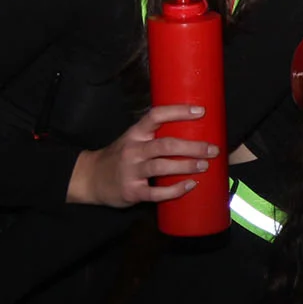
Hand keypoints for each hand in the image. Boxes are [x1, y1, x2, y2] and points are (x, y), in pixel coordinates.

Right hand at [68, 105, 216, 206]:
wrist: (90, 179)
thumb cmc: (119, 157)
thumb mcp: (132, 140)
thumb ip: (154, 136)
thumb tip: (191, 133)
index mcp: (135, 134)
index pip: (156, 116)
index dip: (178, 111)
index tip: (200, 111)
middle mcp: (133, 150)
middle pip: (165, 145)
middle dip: (192, 146)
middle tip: (213, 149)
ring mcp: (131, 171)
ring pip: (162, 166)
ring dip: (186, 165)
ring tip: (205, 165)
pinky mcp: (132, 191)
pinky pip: (156, 192)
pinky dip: (175, 190)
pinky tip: (190, 185)